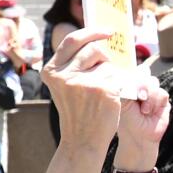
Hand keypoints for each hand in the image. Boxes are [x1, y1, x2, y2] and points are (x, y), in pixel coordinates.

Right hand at [43, 28, 124, 151]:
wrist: (82, 140)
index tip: (108, 32)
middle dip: (104, 59)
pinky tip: (113, 99)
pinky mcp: (103, 90)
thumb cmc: (79, 112)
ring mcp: (83, 82)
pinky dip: (121, 85)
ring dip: (111, 75)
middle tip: (105, 74)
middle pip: (94, 49)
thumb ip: (73, 65)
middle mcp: (64, 75)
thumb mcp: (66, 86)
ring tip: (104, 94)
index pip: (73, 40)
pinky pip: (119, 77)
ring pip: (108, 65)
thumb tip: (98, 40)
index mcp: (51, 71)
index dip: (92, 32)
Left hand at [114, 74, 169, 167]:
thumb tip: (142, 70)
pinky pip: (162, 93)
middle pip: (144, 73)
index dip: (132, 76)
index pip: (132, 72)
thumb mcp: (124, 101)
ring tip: (143, 110)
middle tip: (138, 97)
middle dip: (141, 85)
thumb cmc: (127, 121)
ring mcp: (152, 93)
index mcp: (129, 85)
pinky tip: (149, 112)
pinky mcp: (163, 101)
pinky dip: (155, 102)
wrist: (139, 137)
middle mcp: (141, 87)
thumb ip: (130, 85)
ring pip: (154, 82)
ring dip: (148, 96)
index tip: (128, 88)